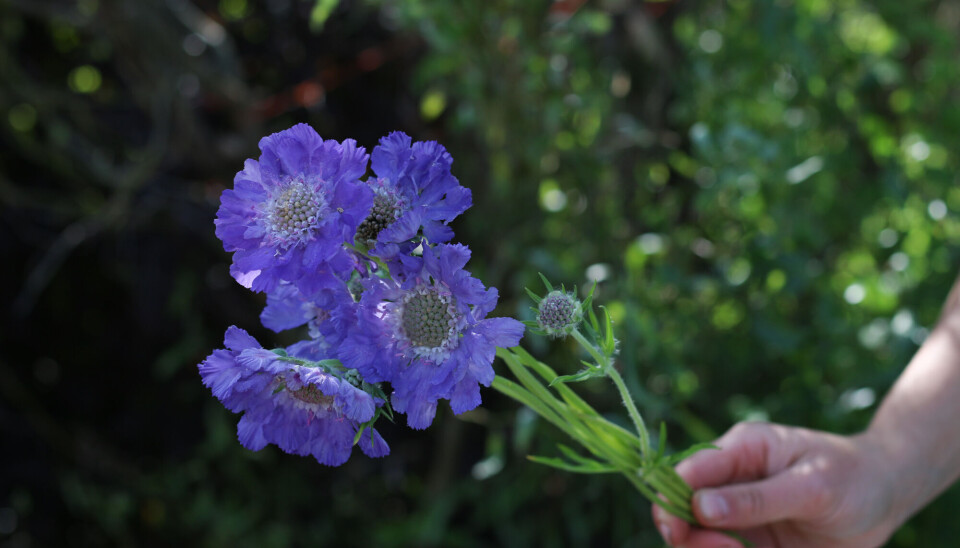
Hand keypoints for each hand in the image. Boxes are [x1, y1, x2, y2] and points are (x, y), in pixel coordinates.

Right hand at [652, 422, 902, 547]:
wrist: (885, 494)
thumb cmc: (851, 478)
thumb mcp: (811, 486)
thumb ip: (756, 498)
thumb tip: (700, 507)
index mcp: (739, 450)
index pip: (687, 472)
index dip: (673, 501)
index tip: (681, 533)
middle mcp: (730, 478)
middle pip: (681, 507)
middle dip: (688, 535)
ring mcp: (738, 510)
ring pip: (696, 536)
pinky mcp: (751, 538)